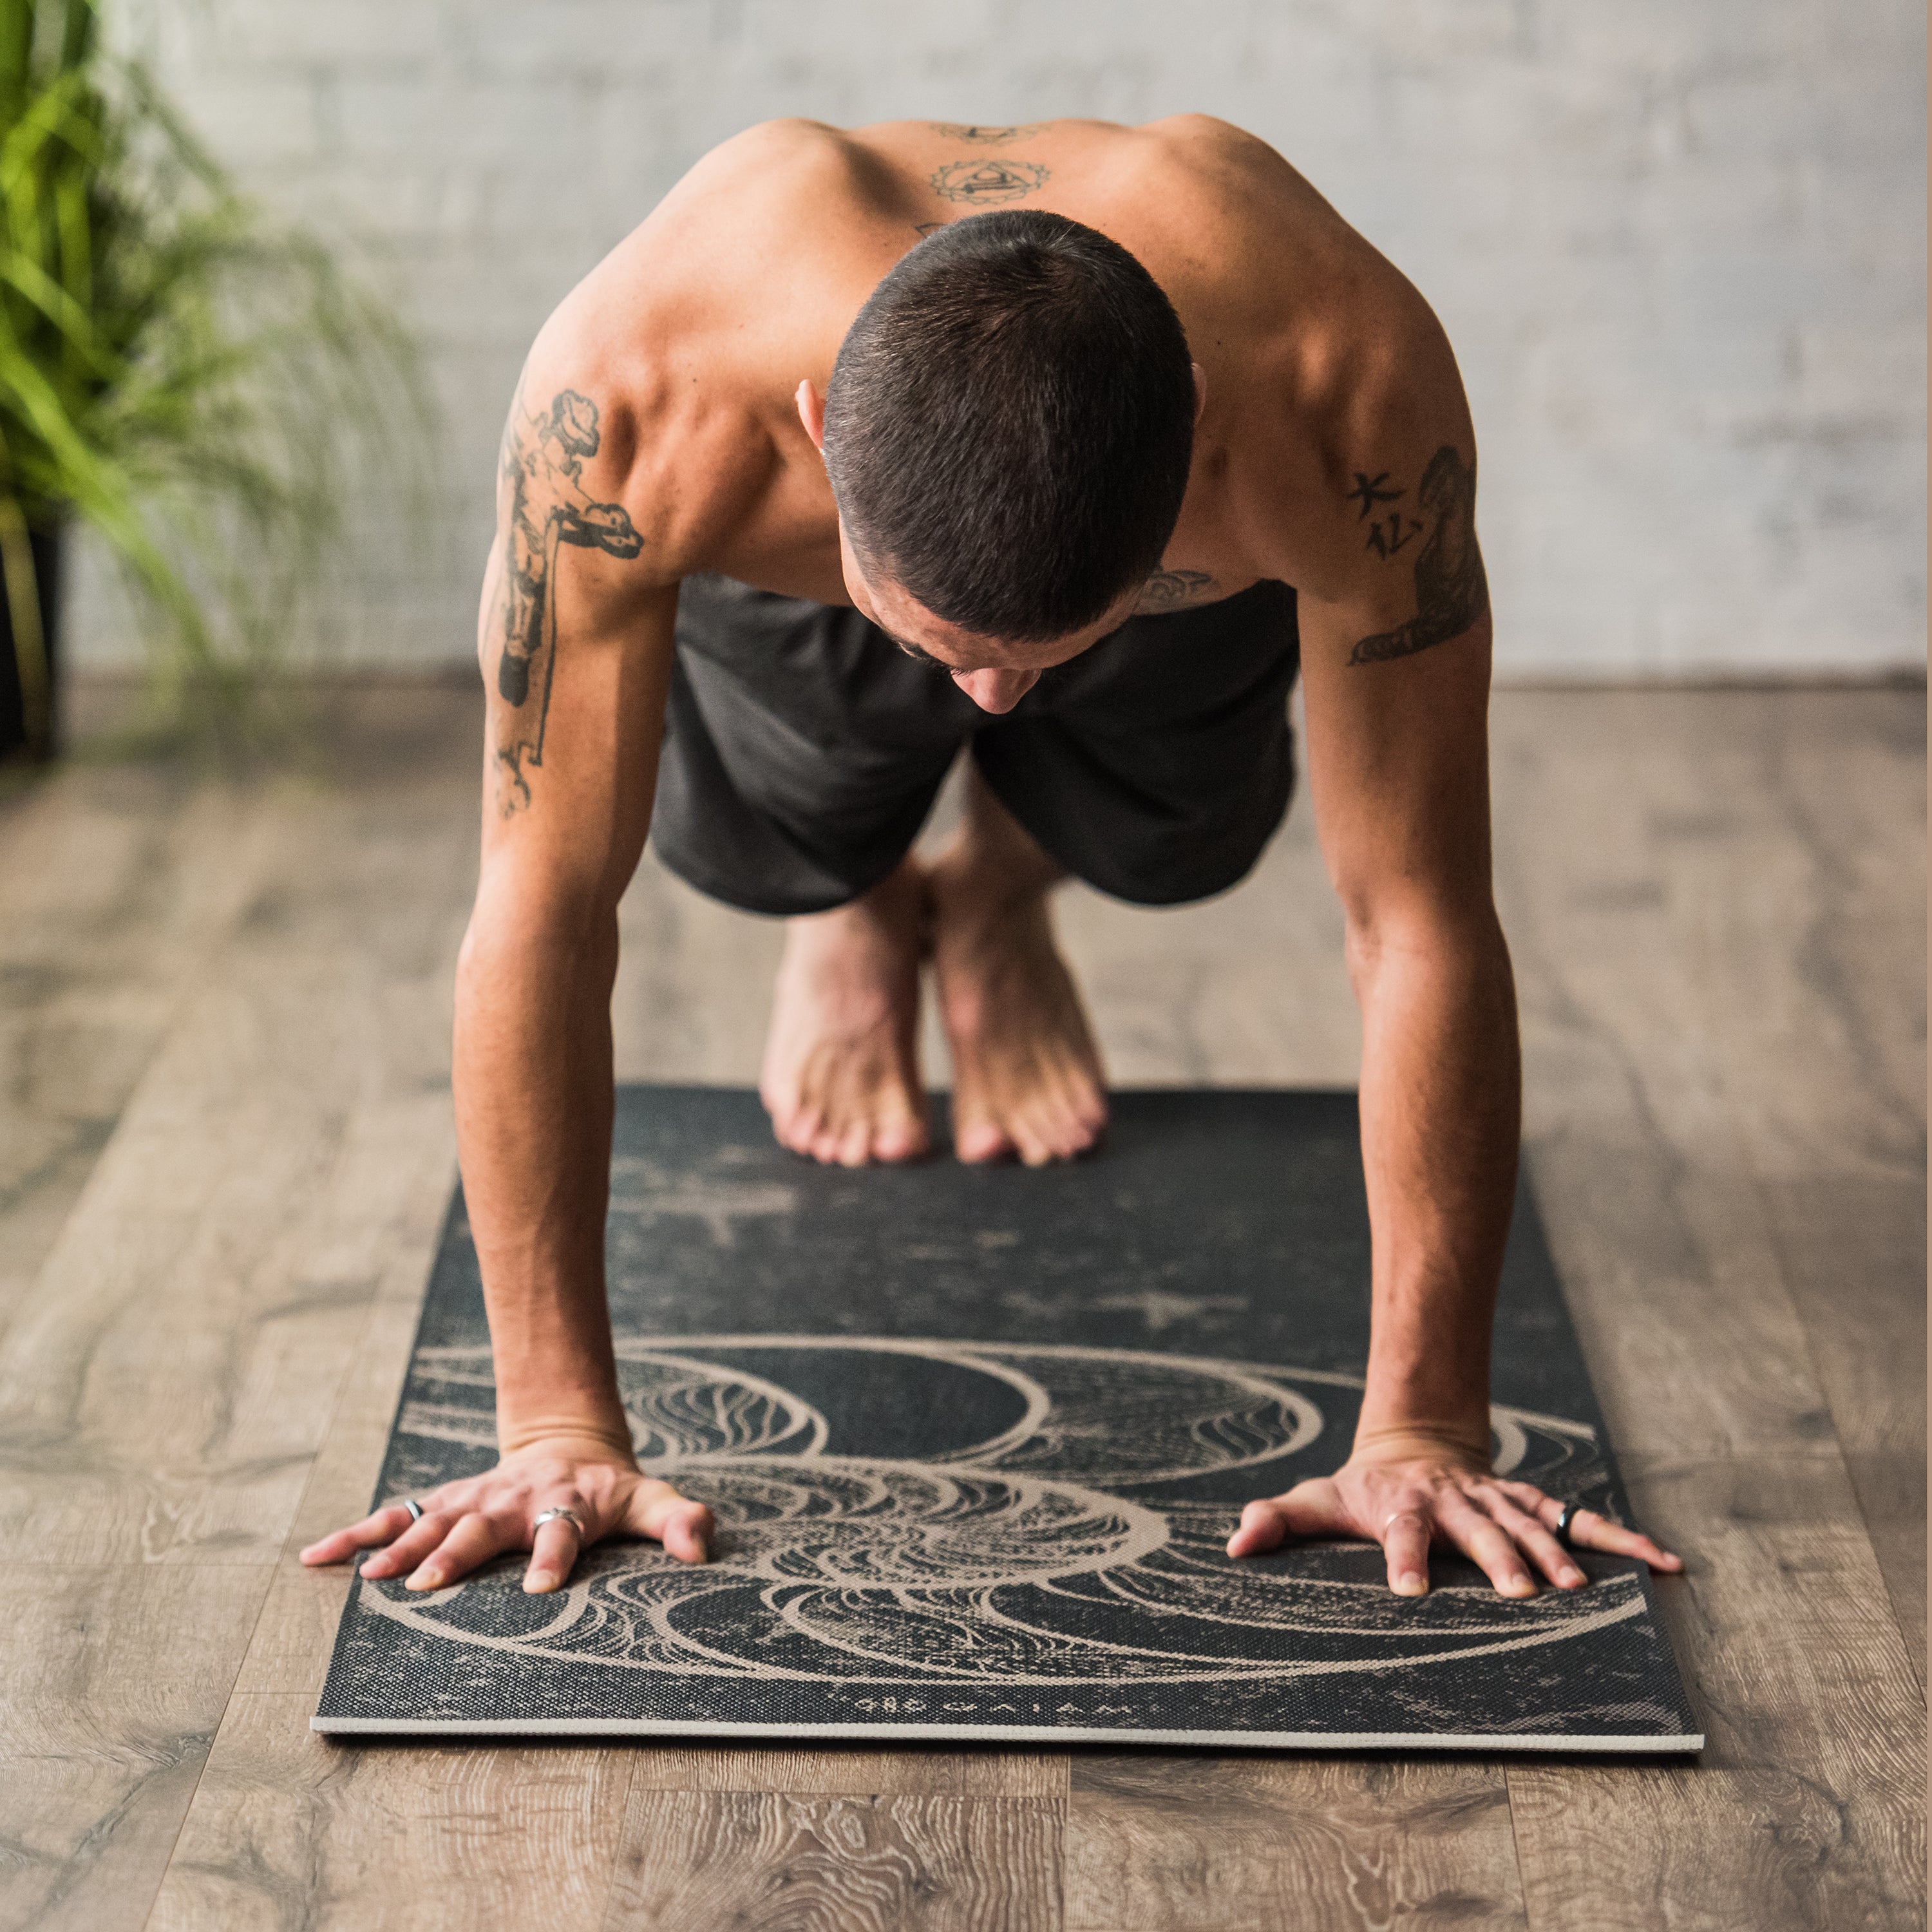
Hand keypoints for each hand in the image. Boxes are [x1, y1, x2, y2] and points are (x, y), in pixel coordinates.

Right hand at [298, 1433, 713, 1594]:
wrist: (569, 1443)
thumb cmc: (611, 1487)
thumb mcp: (651, 1499)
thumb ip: (678, 1520)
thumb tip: (701, 1547)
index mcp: (564, 1504)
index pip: (562, 1531)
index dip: (555, 1555)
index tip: (542, 1587)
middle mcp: (512, 1501)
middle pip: (482, 1528)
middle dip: (455, 1554)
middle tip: (424, 1586)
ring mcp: (473, 1500)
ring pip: (431, 1520)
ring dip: (399, 1546)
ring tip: (367, 1575)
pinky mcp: (444, 1502)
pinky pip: (395, 1515)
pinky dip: (355, 1533)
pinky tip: (316, 1554)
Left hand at [1225, 1426, 1681, 1597]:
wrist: (1412, 1443)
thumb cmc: (1359, 1487)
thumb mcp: (1314, 1500)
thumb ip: (1276, 1521)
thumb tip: (1233, 1543)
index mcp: (1402, 1502)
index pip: (1400, 1529)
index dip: (1401, 1556)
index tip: (1407, 1590)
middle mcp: (1457, 1500)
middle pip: (1479, 1531)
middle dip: (1499, 1560)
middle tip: (1523, 1593)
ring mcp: (1499, 1501)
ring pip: (1535, 1525)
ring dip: (1559, 1554)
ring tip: (1586, 1590)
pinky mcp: (1531, 1505)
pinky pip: (1583, 1521)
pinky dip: (1626, 1540)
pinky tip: (1667, 1564)